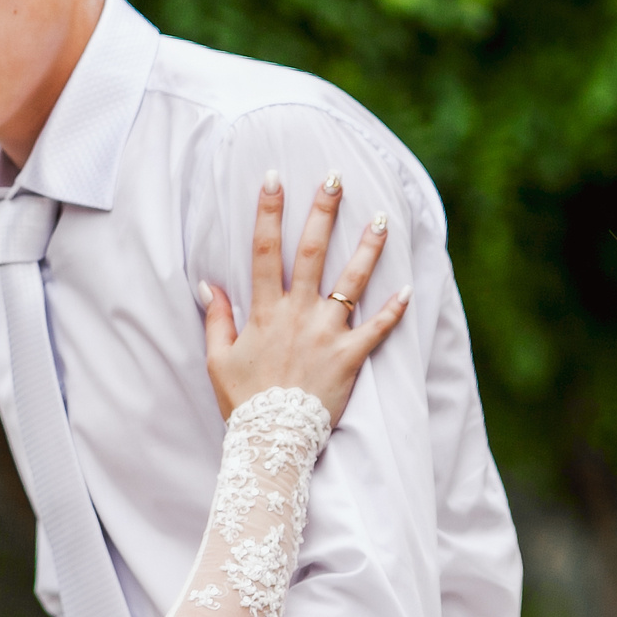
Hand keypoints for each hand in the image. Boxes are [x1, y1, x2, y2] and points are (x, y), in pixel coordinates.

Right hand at [202, 169, 408, 425]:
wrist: (273, 439)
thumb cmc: (243, 401)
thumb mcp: (218, 359)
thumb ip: (217, 319)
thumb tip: (209, 285)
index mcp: (265, 312)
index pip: (265, 252)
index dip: (269, 213)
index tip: (276, 179)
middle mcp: (298, 314)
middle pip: (312, 253)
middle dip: (323, 212)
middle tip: (335, 178)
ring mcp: (327, 334)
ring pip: (352, 282)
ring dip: (368, 248)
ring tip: (382, 219)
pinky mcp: (351, 357)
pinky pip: (377, 329)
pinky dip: (394, 310)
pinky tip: (408, 289)